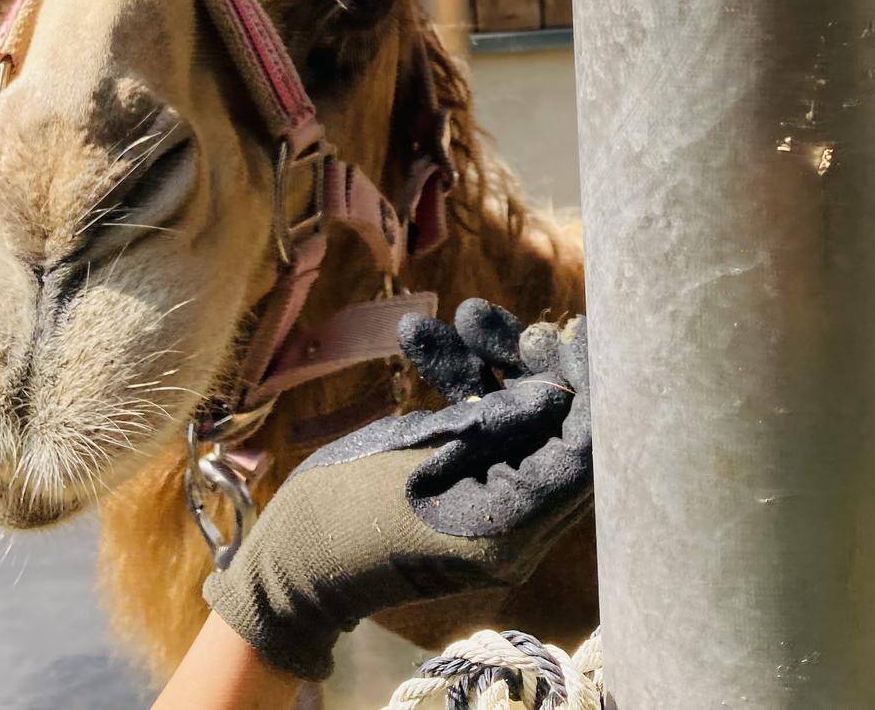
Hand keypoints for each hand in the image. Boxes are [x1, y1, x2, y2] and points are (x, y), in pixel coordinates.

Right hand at [203, 300, 590, 680]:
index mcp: (512, 529)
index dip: (587, 386)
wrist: (288, 559)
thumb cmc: (339, 510)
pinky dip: (460, 388)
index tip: (580, 327)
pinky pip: (481, 434)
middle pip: (556, 432)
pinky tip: (421, 336)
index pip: (583, 454)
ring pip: (517, 423)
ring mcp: (492, 509)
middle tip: (510, 325)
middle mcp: (518, 526)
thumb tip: (555, 390)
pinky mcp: (465, 490)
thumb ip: (489, 422)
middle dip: (536, 368)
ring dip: (491, 368)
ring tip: (463, 316)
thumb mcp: (413, 452)